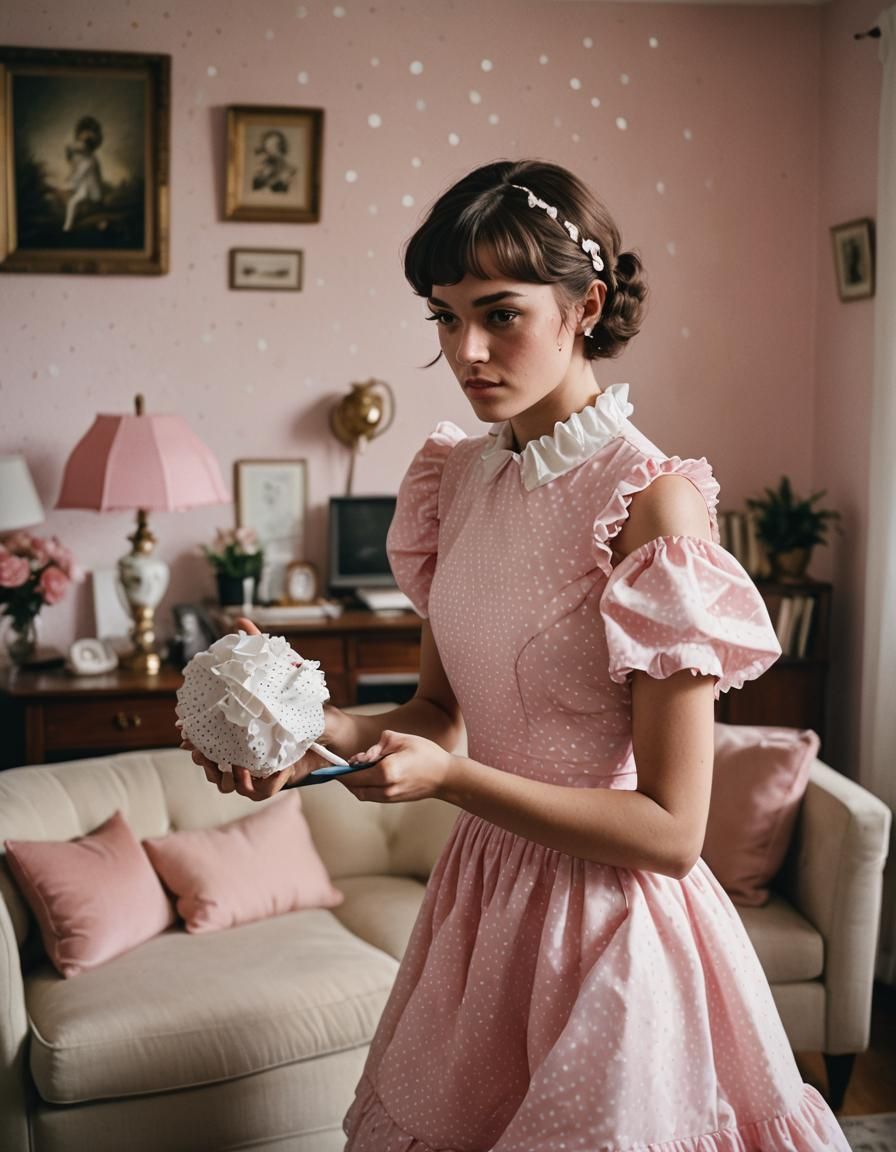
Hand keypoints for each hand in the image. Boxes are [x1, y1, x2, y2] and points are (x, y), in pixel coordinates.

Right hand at [180, 615, 338, 800]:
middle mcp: (244, 752)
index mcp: (239, 730)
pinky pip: (260, 792)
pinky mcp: (277, 781)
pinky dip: (263, 786)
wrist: (338, 730)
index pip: (204, 738)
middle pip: (210, 766)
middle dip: (203, 762)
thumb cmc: (306, 702)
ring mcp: (259, 769)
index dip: (191, 739)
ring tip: (234, 769)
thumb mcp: (283, 674)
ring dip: (226, 779)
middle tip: (203, 753)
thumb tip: (240, 621)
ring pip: (228, 785)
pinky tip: (270, 774)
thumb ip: (259, 649)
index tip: (186, 734)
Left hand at [339, 729, 455, 803]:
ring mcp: (389, 797)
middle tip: (338, 768)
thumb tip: (360, 757)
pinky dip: (364, 787)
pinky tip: (366, 776)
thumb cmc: (425, 753)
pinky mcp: (393, 800)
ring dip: (353, 784)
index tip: (330, 766)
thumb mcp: (400, 739)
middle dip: (344, 778)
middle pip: (354, 787)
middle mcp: (385, 788)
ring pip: (361, 794)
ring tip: (353, 771)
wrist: (445, 776)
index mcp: (385, 771)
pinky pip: (371, 796)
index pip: (353, 774)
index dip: (339, 771)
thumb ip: (376, 746)